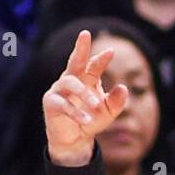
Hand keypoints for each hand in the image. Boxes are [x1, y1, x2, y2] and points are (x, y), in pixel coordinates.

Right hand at [42, 27, 127, 167]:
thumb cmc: (91, 120)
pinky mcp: (51, 103)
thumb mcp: (108, 113)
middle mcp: (72, 80)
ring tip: (96, 106)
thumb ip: (116, 102)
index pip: (94, 65)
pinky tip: (87, 120)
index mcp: (86, 78)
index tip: (111, 51)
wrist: (75, 139)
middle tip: (85, 35)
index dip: (101, 58)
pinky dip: (76, 112)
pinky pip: (63, 104)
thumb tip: (123, 87)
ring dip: (83, 93)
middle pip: (75, 61)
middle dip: (80, 48)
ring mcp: (59, 90)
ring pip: (70, 82)